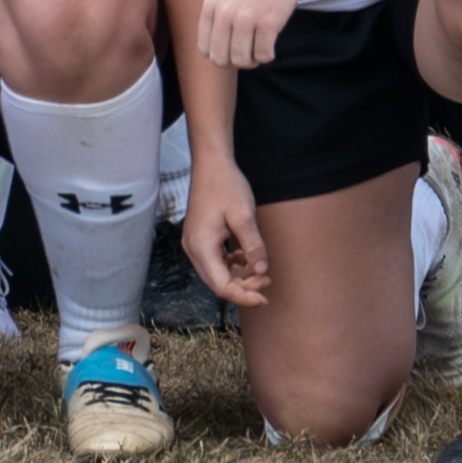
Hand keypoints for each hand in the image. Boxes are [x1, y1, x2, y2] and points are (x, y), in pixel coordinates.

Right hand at [179, 158, 270, 309]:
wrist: (212, 164)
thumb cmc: (225, 185)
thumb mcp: (244, 216)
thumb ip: (253, 246)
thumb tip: (262, 271)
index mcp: (201, 247)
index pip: (221, 286)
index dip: (244, 296)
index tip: (264, 298)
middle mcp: (194, 249)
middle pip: (218, 283)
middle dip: (244, 287)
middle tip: (267, 281)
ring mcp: (196, 244)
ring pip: (218, 274)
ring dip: (240, 277)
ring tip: (261, 270)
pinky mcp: (202, 238)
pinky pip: (217, 262)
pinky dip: (233, 265)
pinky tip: (247, 258)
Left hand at [195, 0, 314, 71]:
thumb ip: (218, 11)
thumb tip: (217, 43)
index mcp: (211, 4)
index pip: (204, 48)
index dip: (219, 55)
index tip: (232, 51)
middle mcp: (224, 13)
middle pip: (220, 59)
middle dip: (234, 63)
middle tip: (247, 54)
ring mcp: (246, 18)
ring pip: (242, 60)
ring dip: (252, 61)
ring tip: (259, 50)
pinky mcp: (268, 22)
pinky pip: (263, 55)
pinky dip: (267, 56)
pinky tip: (271, 46)